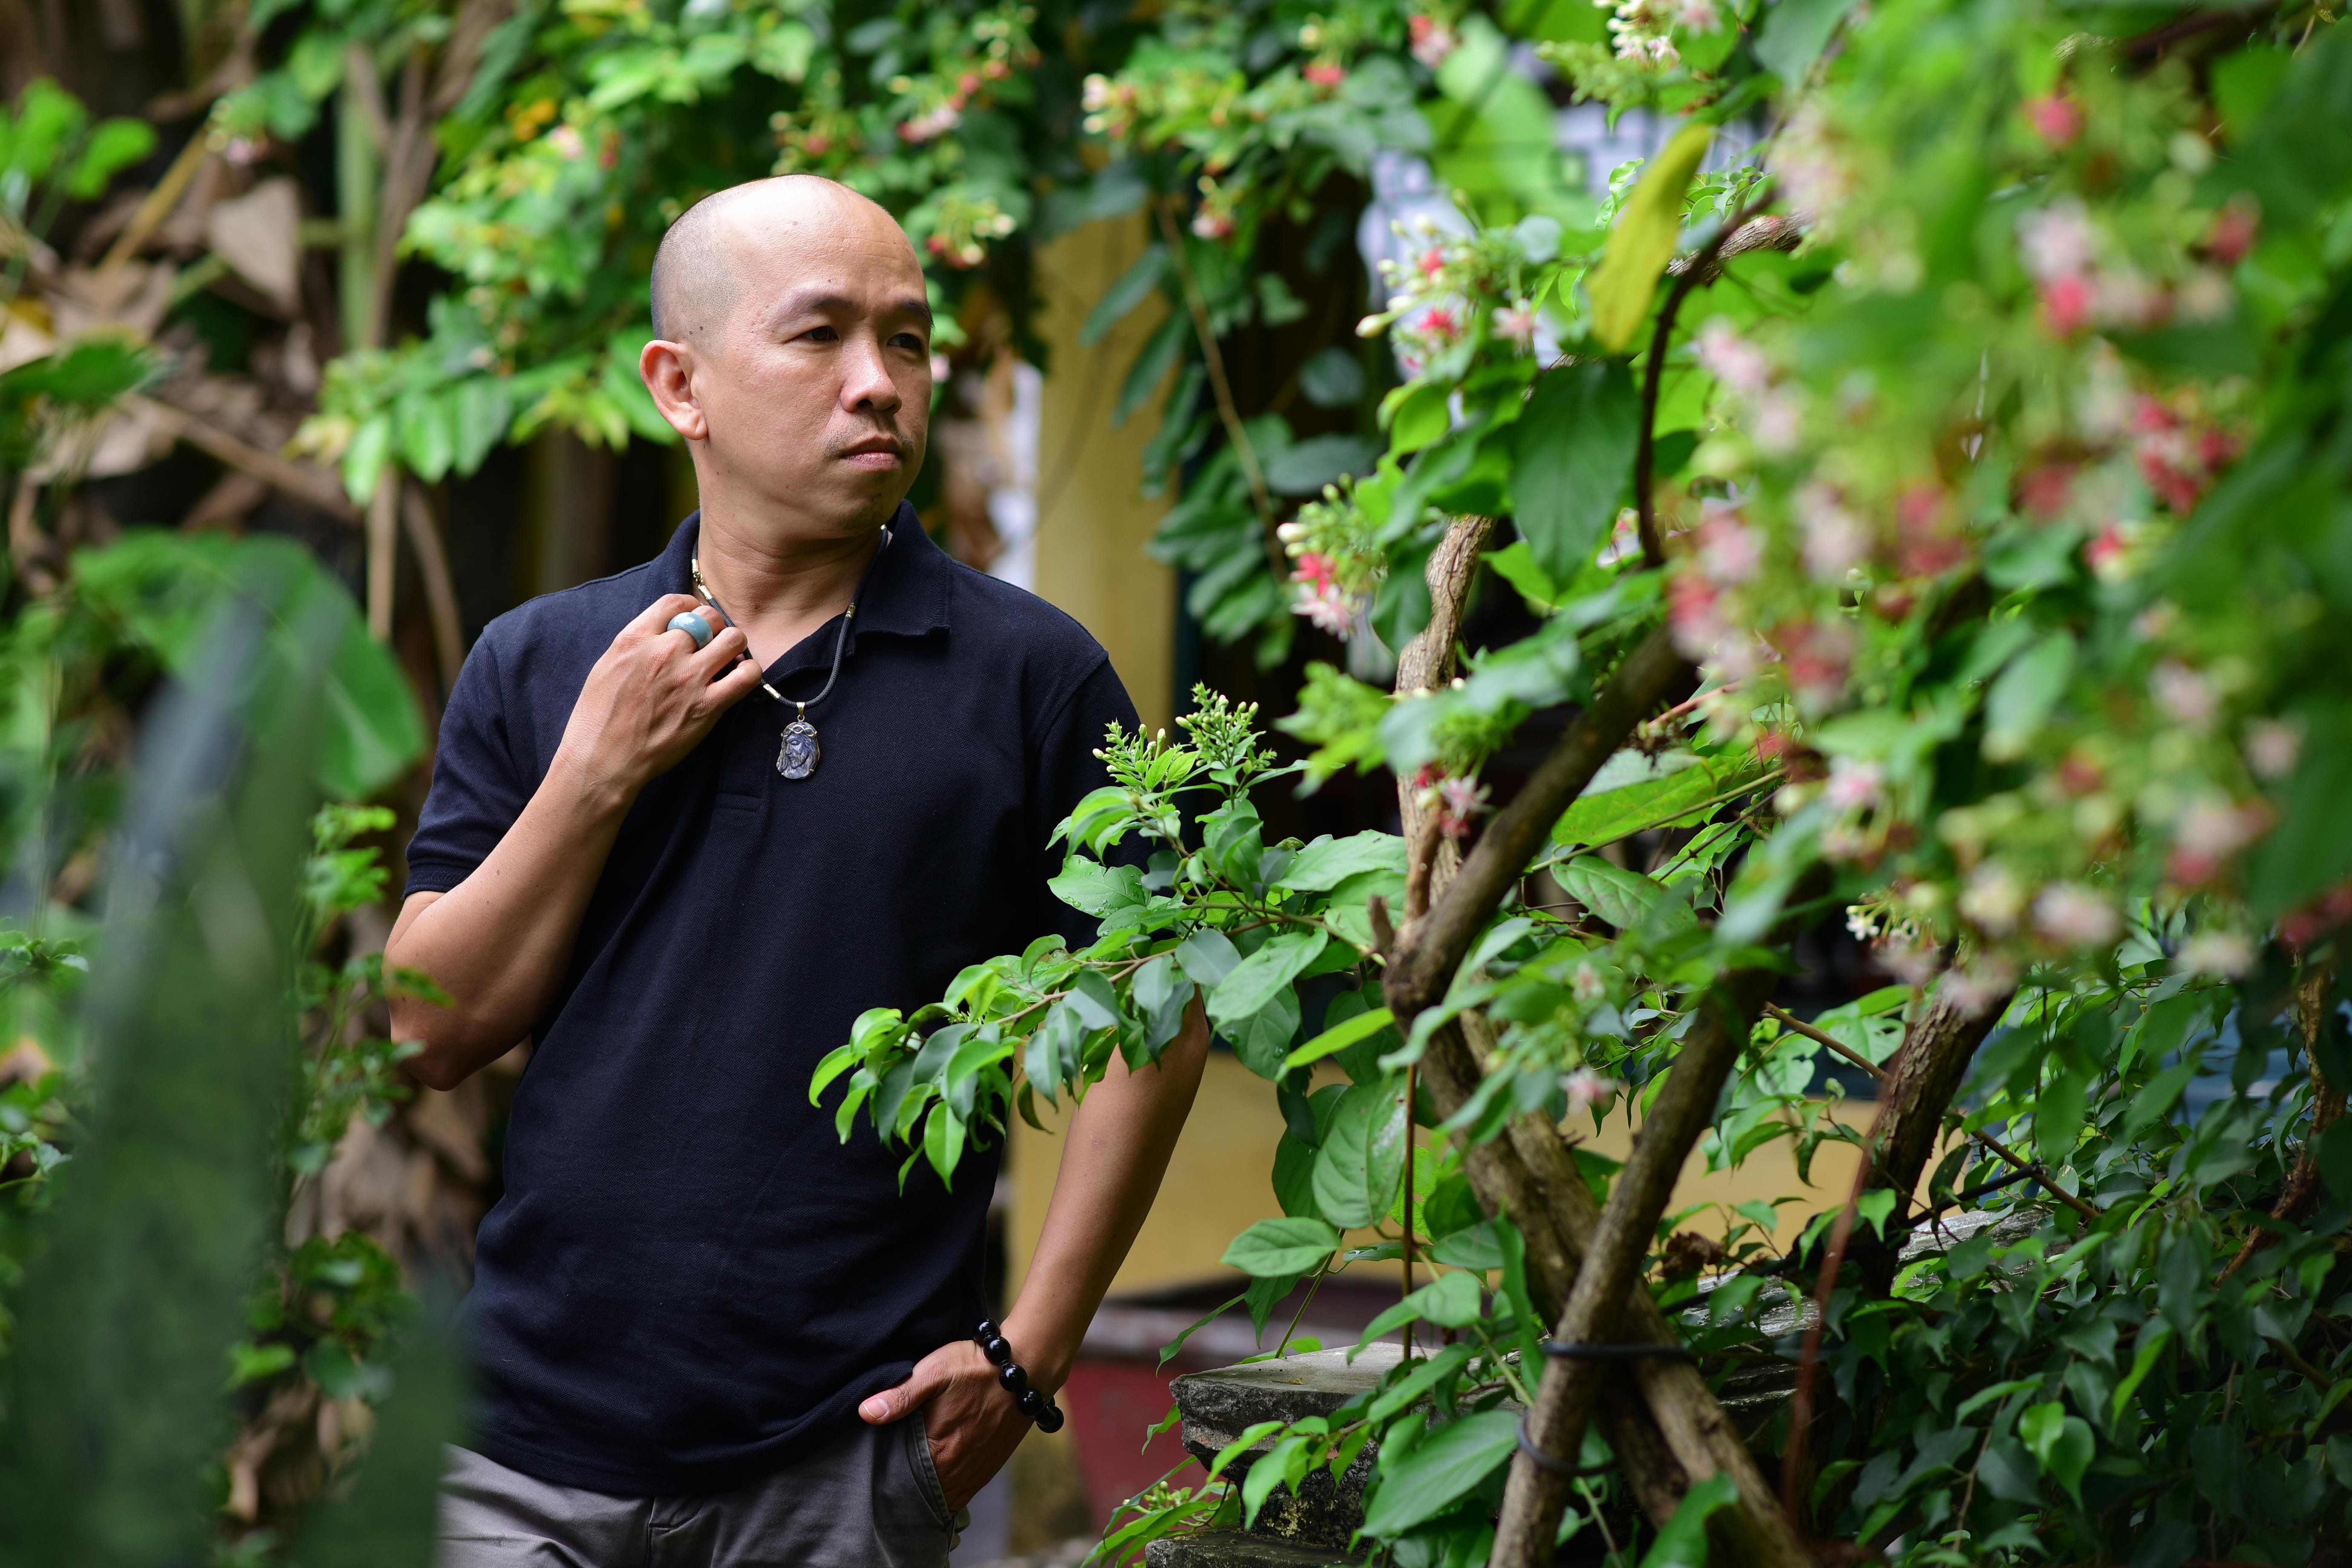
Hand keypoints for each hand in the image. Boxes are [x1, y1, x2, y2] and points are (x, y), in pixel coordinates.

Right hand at [552, 594, 765, 806]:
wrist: (603, 759)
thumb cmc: (599, 717)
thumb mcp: (609, 665)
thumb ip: (639, 643)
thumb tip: (666, 629)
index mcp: (635, 638)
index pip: (676, 601)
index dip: (692, 606)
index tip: (695, 618)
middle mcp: (664, 652)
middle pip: (709, 617)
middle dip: (714, 627)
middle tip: (711, 644)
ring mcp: (688, 679)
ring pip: (733, 639)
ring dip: (734, 646)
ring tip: (727, 660)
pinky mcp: (707, 707)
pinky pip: (746, 676)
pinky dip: (749, 672)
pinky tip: (739, 677)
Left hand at [858, 1339, 1035, 1511]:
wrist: (1026, 1367)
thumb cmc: (976, 1367)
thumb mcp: (933, 1372)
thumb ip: (901, 1395)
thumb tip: (866, 1413)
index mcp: (939, 1449)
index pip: (904, 1482)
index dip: (888, 1482)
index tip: (875, 1478)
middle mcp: (958, 1468)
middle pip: (924, 1494)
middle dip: (906, 1491)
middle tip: (888, 1484)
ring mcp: (978, 1470)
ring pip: (946, 1496)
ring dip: (929, 1493)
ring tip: (911, 1484)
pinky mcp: (992, 1465)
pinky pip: (966, 1491)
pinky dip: (950, 1490)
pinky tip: (939, 1480)